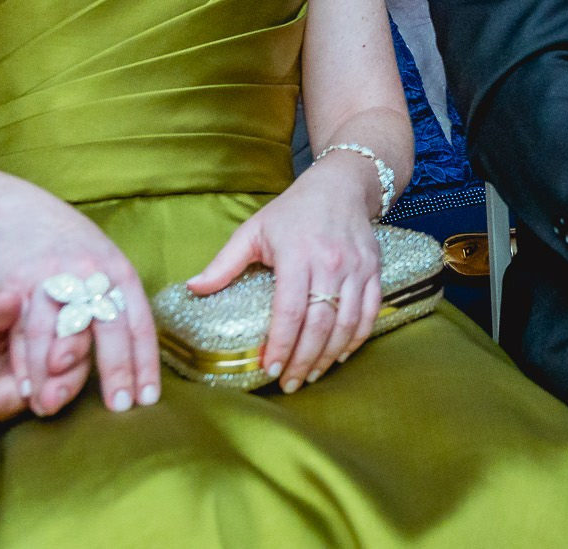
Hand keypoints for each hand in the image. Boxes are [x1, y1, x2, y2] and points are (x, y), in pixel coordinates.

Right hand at [0, 194, 159, 416]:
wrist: (19, 214)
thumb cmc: (69, 250)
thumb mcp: (105, 266)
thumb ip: (119, 304)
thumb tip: (137, 355)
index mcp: (121, 274)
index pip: (141, 324)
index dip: (146, 363)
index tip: (148, 398)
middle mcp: (93, 275)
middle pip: (110, 328)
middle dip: (116, 370)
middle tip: (119, 407)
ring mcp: (56, 278)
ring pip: (61, 334)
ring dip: (59, 376)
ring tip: (58, 407)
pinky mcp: (19, 282)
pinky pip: (23, 329)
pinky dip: (25, 362)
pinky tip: (27, 386)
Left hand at [188, 154, 381, 392]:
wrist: (342, 185)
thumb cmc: (293, 210)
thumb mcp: (254, 230)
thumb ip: (224, 263)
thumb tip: (192, 289)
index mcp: (298, 254)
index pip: (290, 310)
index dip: (280, 344)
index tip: (268, 368)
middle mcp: (331, 263)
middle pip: (319, 323)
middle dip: (302, 360)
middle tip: (287, 383)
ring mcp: (357, 267)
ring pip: (346, 323)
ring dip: (329, 355)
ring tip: (310, 375)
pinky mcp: (374, 269)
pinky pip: (369, 311)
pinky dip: (357, 337)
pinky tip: (341, 354)